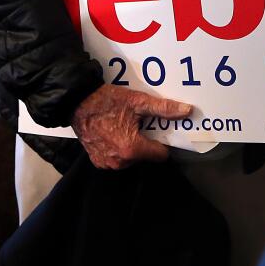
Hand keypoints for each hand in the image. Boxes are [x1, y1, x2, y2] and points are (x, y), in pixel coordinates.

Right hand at [70, 84, 192, 169]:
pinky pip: (117, 159)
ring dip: (132, 146)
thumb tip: (187, 111)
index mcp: (132, 149)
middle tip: (138, 124)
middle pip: (146, 156)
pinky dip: (118, 149)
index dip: (162, 142)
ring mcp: (107, 164)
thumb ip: (164, 108)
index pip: (161, 155)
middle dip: (146, 142)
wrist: (76, 102)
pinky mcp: (97, 162)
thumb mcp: (138, 101)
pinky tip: (113, 133)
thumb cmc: (108, 101)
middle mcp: (120, 162)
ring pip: (131, 159)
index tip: (158, 129)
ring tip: (125, 127)